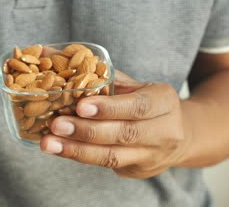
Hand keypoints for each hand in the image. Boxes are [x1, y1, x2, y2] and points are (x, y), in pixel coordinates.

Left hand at [40, 70, 190, 178]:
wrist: (180, 135)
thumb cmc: (146, 102)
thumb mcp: (136, 85)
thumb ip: (104, 76)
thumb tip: (55, 56)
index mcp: (163, 102)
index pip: (138, 106)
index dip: (109, 108)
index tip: (81, 106)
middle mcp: (163, 132)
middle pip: (124, 134)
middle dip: (86, 131)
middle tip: (56, 125)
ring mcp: (151, 156)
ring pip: (112, 156)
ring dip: (76, 150)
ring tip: (48, 143)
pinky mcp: (137, 171)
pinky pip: (106, 164)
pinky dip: (79, 156)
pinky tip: (59, 149)